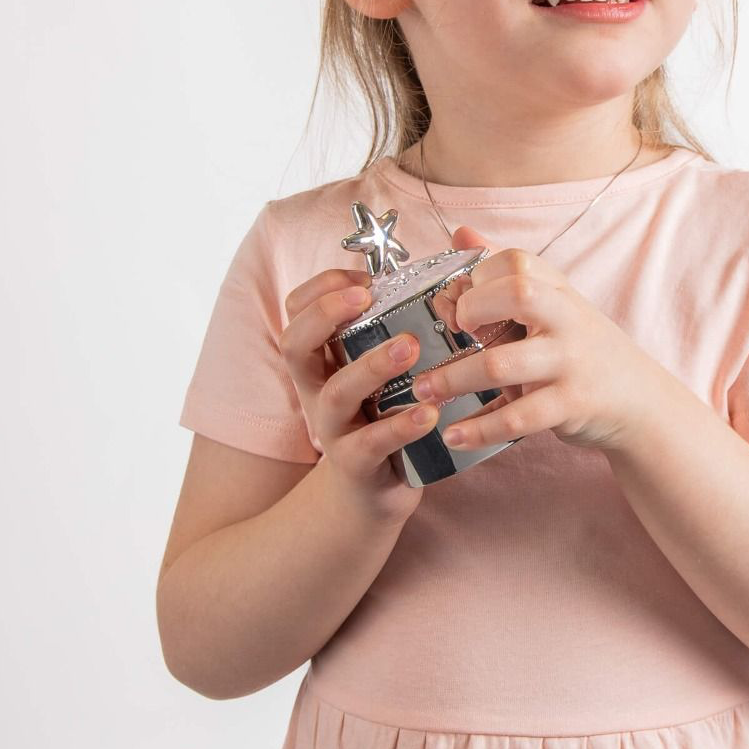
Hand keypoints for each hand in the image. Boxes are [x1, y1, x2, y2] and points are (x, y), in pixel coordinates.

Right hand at [280, 267, 433, 524]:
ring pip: (336, 392)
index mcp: (321, 360)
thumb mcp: (380, 368)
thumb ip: (401, 321)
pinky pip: (370, 444)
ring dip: (371, 365)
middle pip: (295, 344)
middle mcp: (317, 389)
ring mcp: (333, 429)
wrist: (370, 495)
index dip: (320, 289)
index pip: (296, 312)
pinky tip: (427, 413)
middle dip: (324, 315)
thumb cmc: (385, 413)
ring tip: (409, 347)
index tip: (360, 278)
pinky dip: (398, 427)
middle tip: (364, 296)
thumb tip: (453, 253)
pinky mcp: (356, 465)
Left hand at [412, 226, 666, 453]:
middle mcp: (567, 320)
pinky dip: (480, 429)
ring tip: (425, 391)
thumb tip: (462, 233)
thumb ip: (508, 273)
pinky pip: (517, 418)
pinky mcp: (570, 405)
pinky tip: (454, 435)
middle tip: (451, 330)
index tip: (460, 297)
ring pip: (501, 364)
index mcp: (559, 291)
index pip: (517, 262)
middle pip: (517, 294)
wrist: (640, 401)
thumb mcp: (554, 304)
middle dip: (471, 308)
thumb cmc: (582, 348)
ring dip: (454, 379)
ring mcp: (569, 362)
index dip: (481, 275)